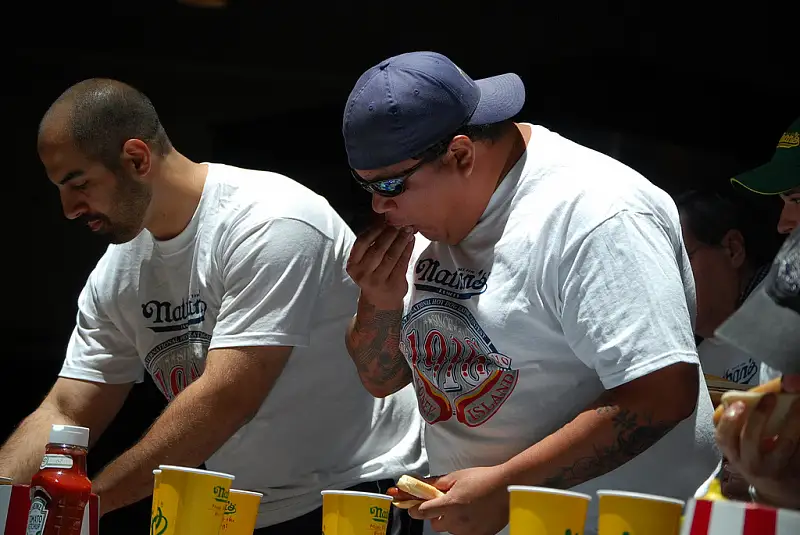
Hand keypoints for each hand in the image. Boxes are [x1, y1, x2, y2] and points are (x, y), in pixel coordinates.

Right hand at [347, 224, 414, 308]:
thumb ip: (370, 246)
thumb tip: (385, 221)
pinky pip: (402, 263)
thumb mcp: (365, 263)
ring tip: (407, 231)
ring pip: (391, 255)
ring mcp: (378, 281)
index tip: (385, 223)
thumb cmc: (373, 277)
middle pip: (378, 248)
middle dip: (390, 234)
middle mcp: (363, 274)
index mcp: (353, 265)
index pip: (362, 243)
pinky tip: (411, 242)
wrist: (381, 302)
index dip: (374, 230)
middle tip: (400, 225)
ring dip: (401, 240)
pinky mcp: (393, 284)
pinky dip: (408, 250)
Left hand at [407, 467, 509, 534]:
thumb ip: (436, 483)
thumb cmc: (483, 478)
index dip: (415, 509)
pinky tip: (474, 513)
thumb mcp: (457, 476)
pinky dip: (465, 526)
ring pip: (450, 530)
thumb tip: (421, 484)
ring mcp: (468, 531)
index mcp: (449, 505)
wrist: (507, 487)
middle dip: (437, 515)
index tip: (412, 507)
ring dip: (452, 521)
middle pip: (435, 525)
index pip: (422, 512)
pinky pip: (465, 533)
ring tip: (464, 507)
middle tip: (446, 504)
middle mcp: (457, 522)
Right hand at [716, 377, 799, 509]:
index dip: (729, 421)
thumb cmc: (757, 457)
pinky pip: (799, 451)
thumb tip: (753, 395)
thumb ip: (741, 426)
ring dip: (792, 422)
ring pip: (783, 444)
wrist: (778, 488)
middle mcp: (750, 463)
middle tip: (770, 397)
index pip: (724, 437)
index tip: (739, 404)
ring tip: (798, 403)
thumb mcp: (742, 447)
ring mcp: (773, 469)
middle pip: (750, 439)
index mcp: (734, 453)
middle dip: (759, 416)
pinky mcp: (794, 471)